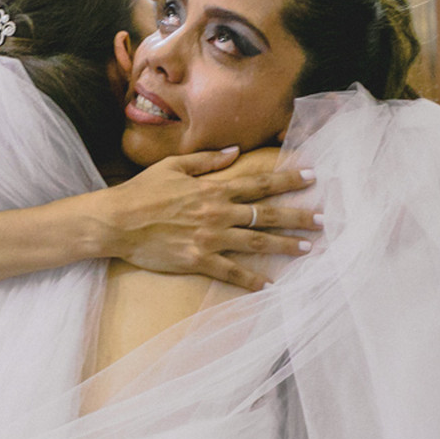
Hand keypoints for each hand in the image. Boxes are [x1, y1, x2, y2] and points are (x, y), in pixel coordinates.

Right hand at [103, 148, 319, 290]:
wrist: (116, 221)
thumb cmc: (140, 192)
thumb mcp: (173, 167)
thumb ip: (207, 160)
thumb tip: (235, 153)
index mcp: (212, 189)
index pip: (259, 183)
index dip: (287, 179)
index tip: (311, 176)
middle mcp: (217, 213)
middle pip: (266, 214)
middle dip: (298, 216)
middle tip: (323, 220)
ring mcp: (209, 238)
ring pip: (257, 243)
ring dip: (285, 245)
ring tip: (308, 248)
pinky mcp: (197, 260)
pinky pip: (231, 272)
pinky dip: (251, 280)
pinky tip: (269, 285)